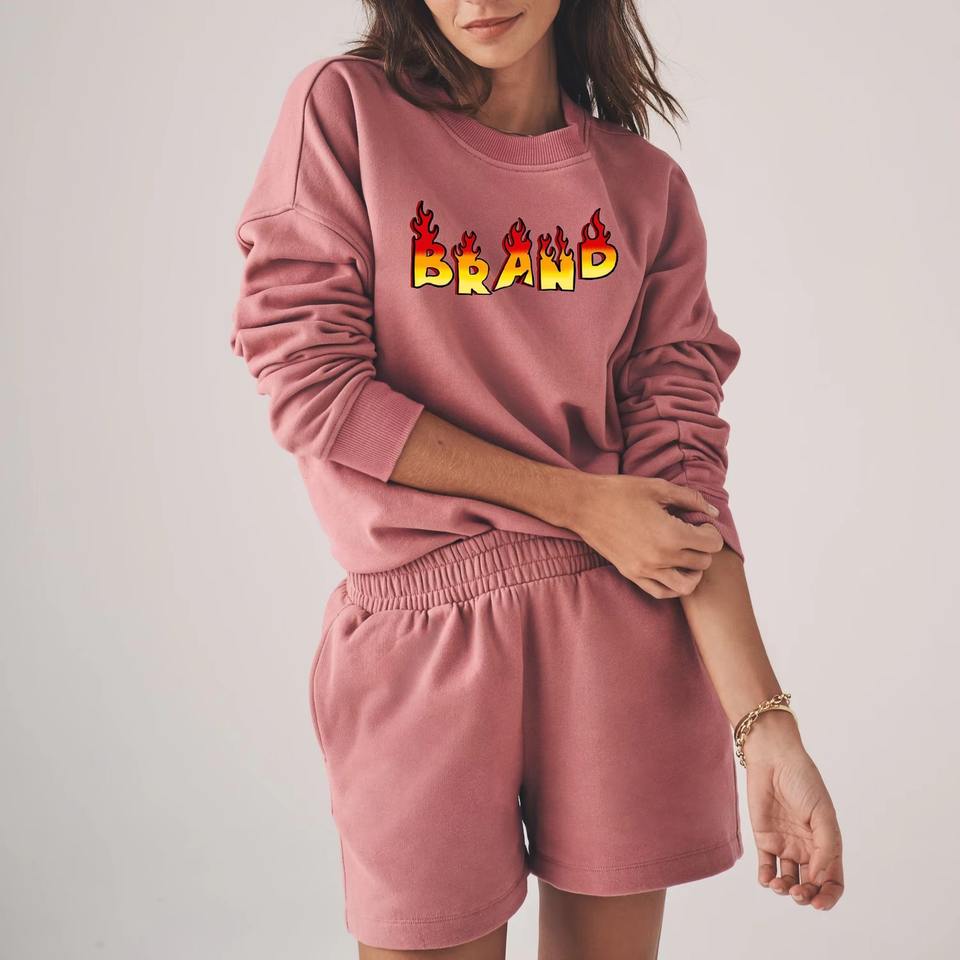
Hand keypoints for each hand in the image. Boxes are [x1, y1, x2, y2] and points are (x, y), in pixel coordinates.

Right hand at [566, 473, 724, 597]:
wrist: (583, 505)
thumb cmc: (620, 492)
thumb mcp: (659, 488)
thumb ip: (691, 499)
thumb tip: (713, 512)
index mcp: (671, 534)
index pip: (711, 544)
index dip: (711, 531)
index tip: (700, 522)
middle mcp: (661, 558)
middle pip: (702, 563)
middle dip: (703, 547)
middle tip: (692, 533)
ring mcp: (645, 570)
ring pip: (686, 586)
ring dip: (693, 572)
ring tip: (687, 556)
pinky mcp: (632, 574)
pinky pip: (662, 592)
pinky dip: (673, 586)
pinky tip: (672, 569)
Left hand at [743, 714, 844, 909]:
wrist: (773, 760)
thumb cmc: (803, 782)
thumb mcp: (823, 814)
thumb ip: (826, 847)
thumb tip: (820, 878)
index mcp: (827, 844)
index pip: (833, 880)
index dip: (829, 896)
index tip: (819, 903)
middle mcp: (807, 848)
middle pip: (810, 884)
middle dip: (806, 896)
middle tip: (799, 894)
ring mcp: (785, 845)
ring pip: (788, 880)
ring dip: (785, 890)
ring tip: (781, 887)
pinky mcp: (765, 838)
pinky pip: (766, 866)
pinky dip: (766, 879)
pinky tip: (767, 880)